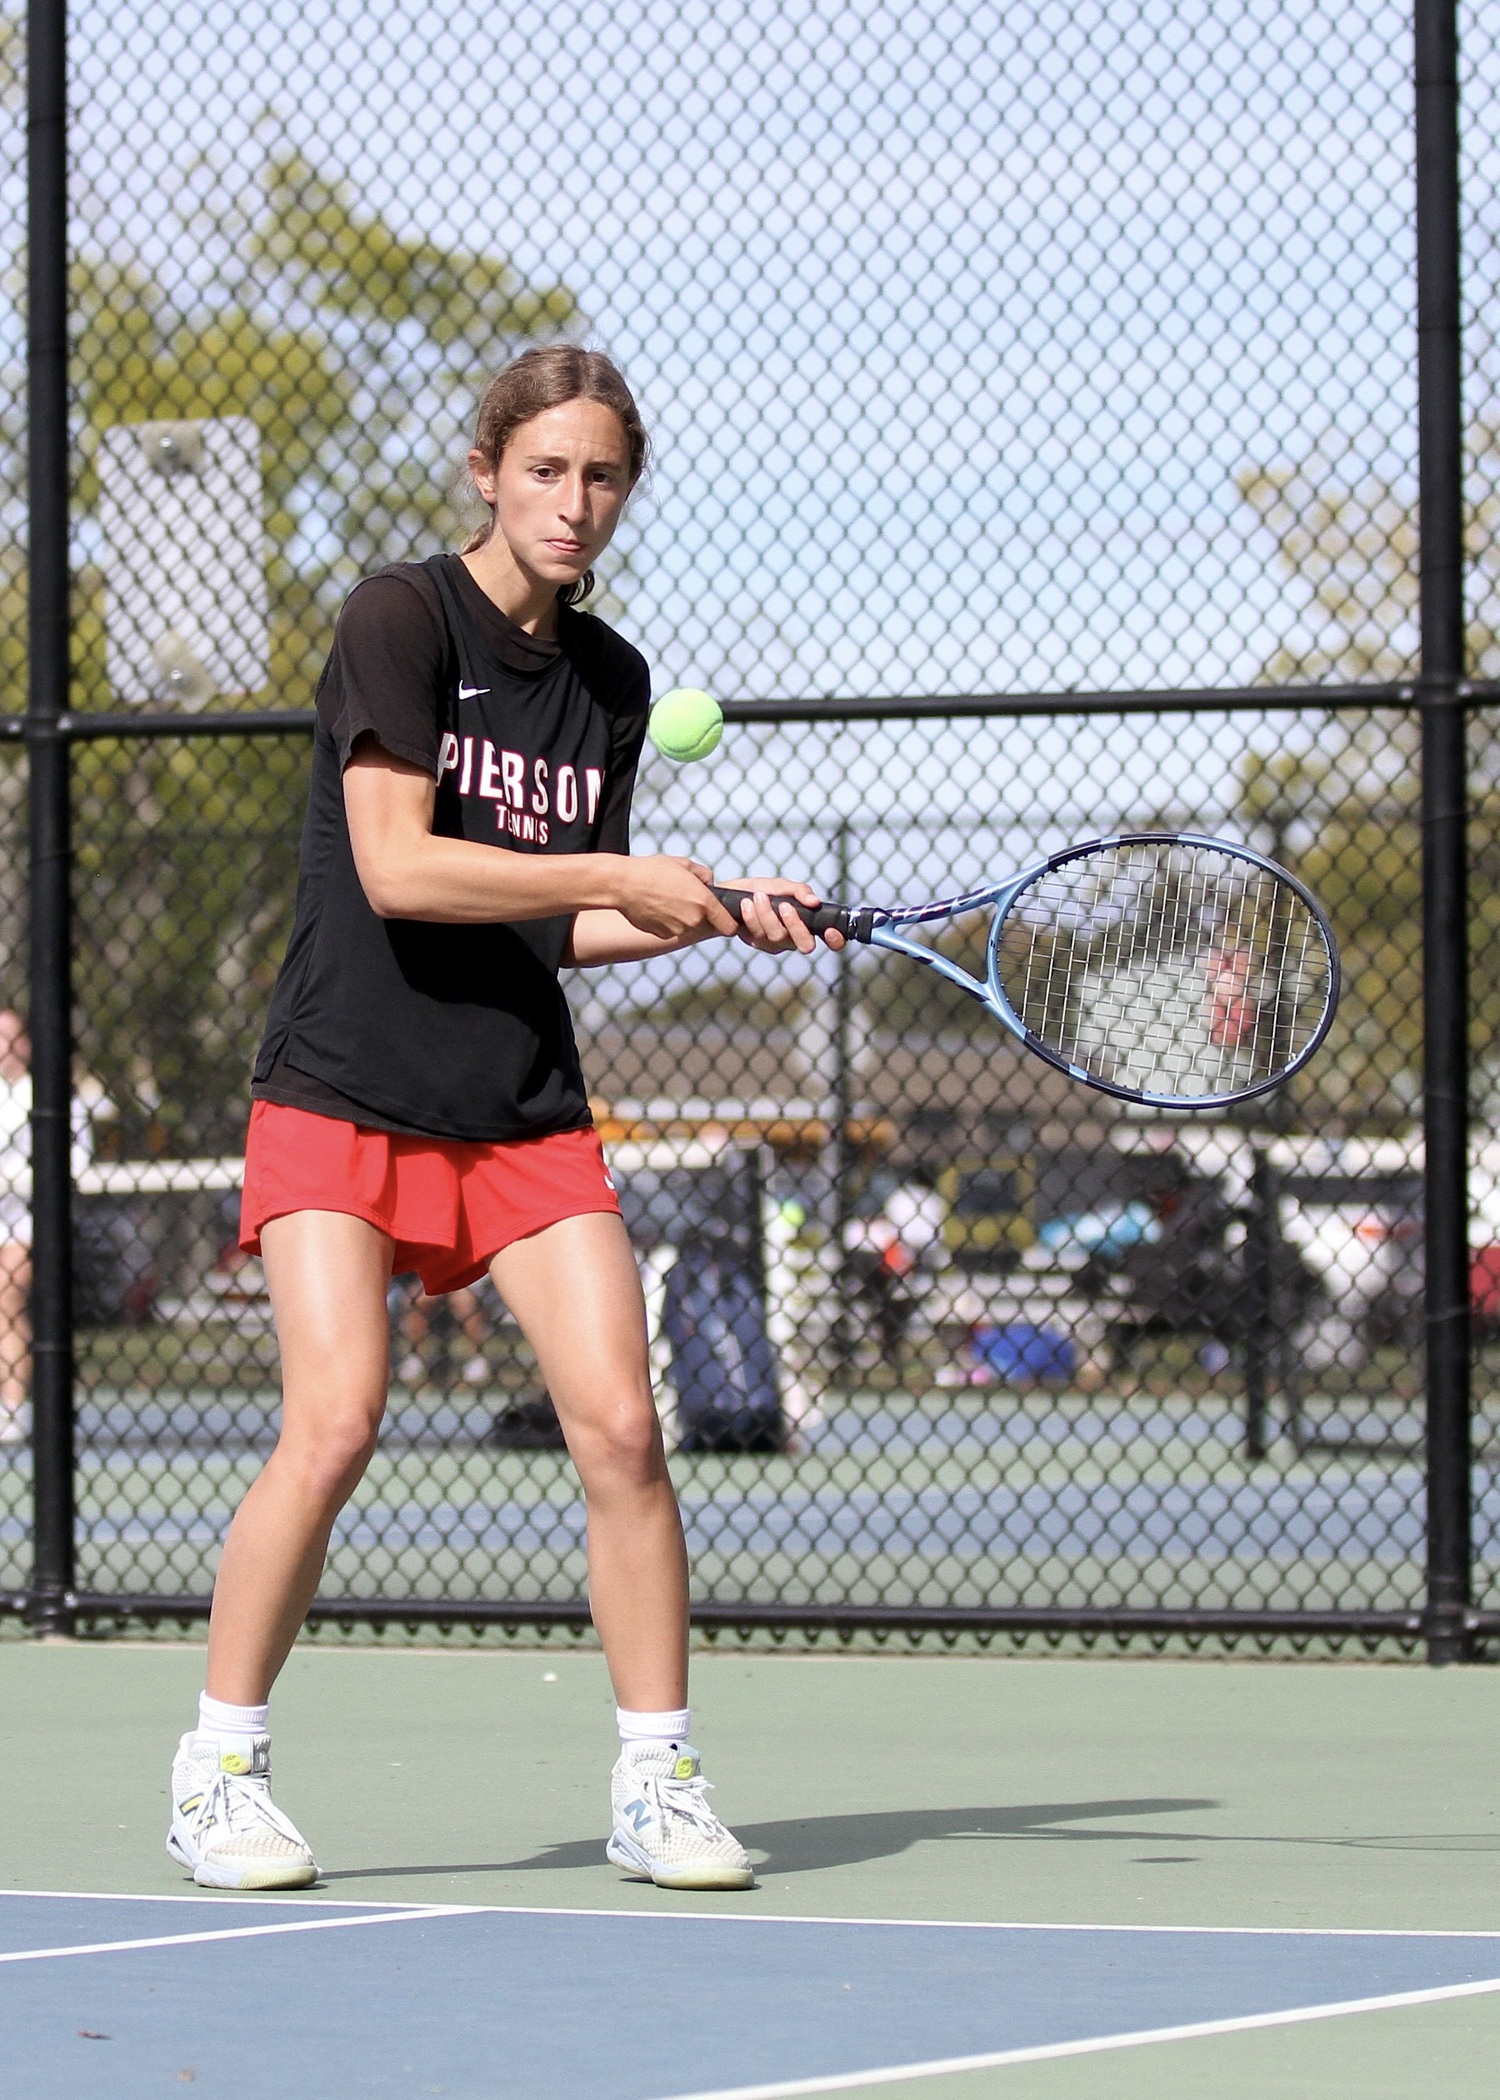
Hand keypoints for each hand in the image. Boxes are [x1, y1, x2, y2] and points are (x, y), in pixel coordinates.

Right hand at [614, 856, 738, 941]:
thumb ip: (705, 875)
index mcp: (704, 903)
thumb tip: (711, 884)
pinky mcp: (663, 934)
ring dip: (683, 917)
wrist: (624, 884)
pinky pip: (672, 930)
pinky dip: (668, 922)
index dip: (729, 923)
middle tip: (685, 898)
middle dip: (701, 914)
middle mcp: (693, 920)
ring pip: (688, 927)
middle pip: (706, 925)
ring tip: (667, 899)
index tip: (724, 918)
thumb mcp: (685, 864)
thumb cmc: (654, 870)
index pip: (729, 927)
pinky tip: (657, 907)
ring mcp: (677, 930)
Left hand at [718, 878, 846, 954]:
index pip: (832, 941)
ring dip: (767, 914)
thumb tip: (815, 902)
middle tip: (784, 906)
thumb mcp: (783, 886)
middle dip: (795, 926)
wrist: (731, 895)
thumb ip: (800, 891)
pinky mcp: (757, 943)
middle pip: (805, 945)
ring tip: (758, 896)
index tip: (830, 931)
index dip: (836, 941)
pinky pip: (759, 934)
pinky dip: (753, 917)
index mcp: (808, 924)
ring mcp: (776, 943)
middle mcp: (795, 938)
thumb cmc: (762, 891)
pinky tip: (746, 904)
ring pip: (778, 937)